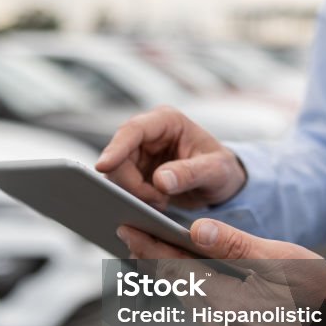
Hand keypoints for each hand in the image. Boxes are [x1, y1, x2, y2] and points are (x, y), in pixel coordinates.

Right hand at [96, 106, 246, 209]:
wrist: (221, 184)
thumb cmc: (222, 170)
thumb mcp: (215, 171)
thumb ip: (190, 173)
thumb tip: (160, 180)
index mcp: (167, 121)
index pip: (133, 130)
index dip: (116, 148)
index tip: (103, 166)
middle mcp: (148, 134)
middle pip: (119, 156)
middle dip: (131, 183)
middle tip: (157, 200)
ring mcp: (138, 153)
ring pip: (116, 174)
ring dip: (134, 193)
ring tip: (161, 202)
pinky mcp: (135, 171)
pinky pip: (122, 186)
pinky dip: (135, 199)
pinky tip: (155, 204)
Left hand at [117, 218, 325, 325]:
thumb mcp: (283, 260)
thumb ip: (233, 246)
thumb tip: (194, 232)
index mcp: (230, 308)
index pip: (176, 271)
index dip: (148, 247)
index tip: (124, 229)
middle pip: (181, 289)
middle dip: (158, 260)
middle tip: (133, 234)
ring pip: (197, 303)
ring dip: (182, 278)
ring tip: (162, 250)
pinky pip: (215, 318)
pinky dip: (206, 295)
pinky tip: (203, 278)